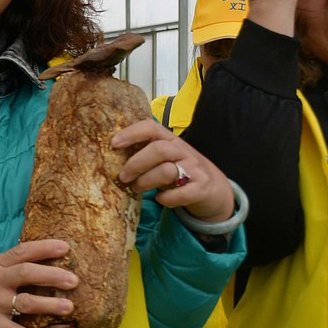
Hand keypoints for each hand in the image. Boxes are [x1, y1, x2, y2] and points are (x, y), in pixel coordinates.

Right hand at [0, 240, 77, 327]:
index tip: (66, 247)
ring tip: (69, 308)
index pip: (22, 251)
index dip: (45, 247)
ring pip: (25, 302)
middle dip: (53, 275)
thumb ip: (9, 267)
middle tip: (74, 280)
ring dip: (49, 305)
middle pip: (27, 273)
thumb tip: (42, 263)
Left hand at [111, 119, 234, 221]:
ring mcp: (195, 169)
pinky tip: (160, 199)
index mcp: (171, 141)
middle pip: (158, 150)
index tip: (114, 144)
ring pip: (167, 171)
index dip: (132, 133)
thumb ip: (146, 155)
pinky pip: (182, 193)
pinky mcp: (202, 188)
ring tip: (136, 189)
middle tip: (122, 177)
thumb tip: (113, 160)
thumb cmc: (181, 172)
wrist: (215, 190)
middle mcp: (183, 151)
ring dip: (146, 181)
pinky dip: (167, 198)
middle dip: (136, 163)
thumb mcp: (165, 159)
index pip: (152, 128)